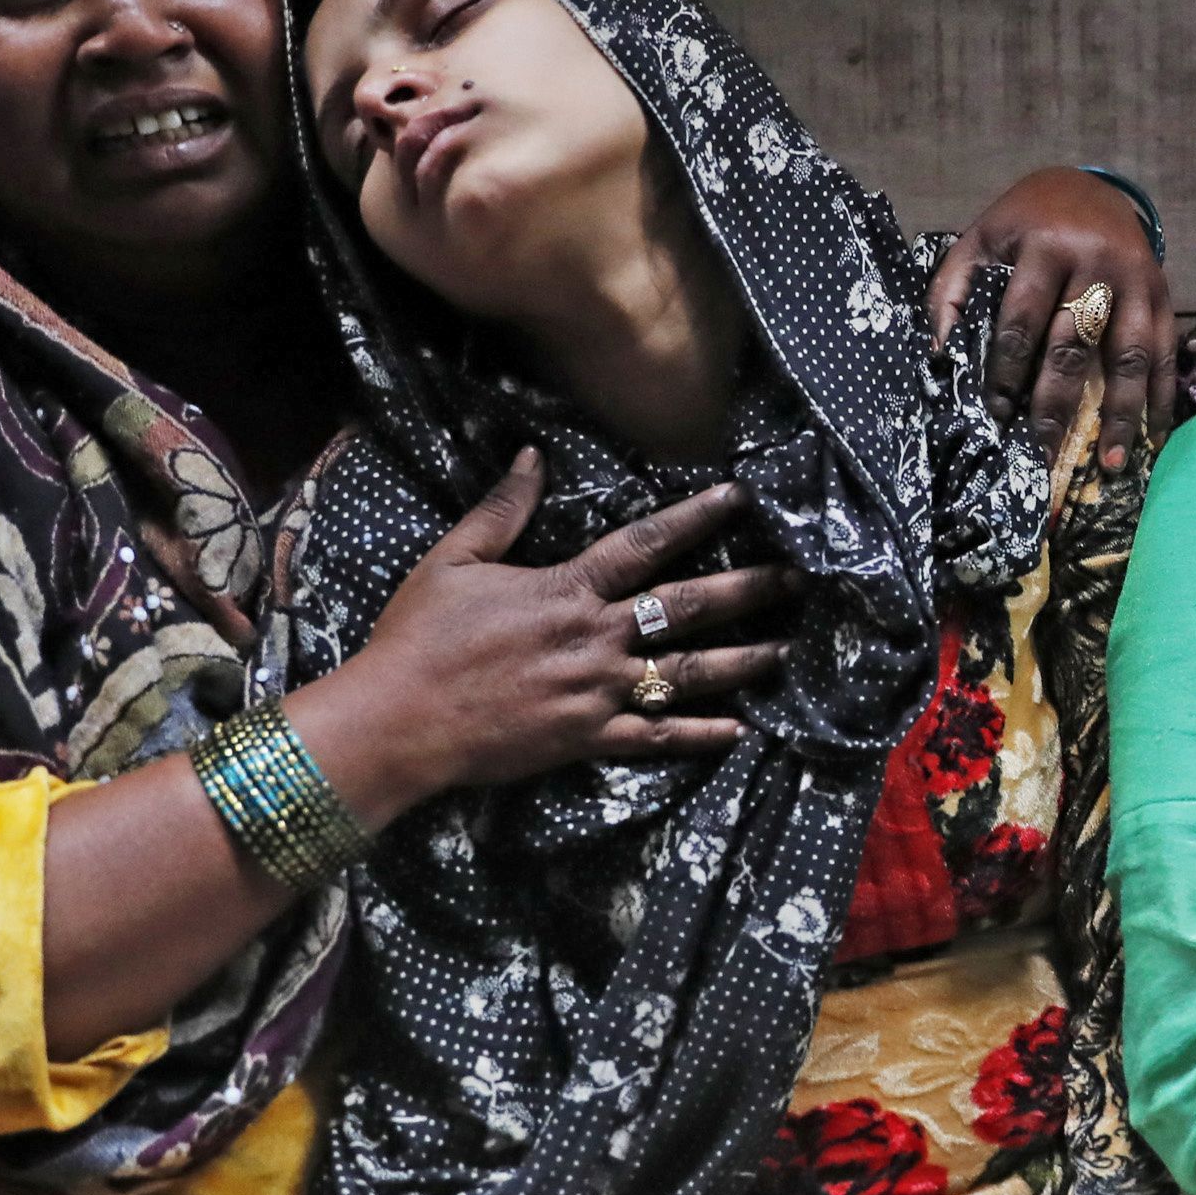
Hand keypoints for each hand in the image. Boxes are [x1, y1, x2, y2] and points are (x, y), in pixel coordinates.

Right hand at [298, 453, 792, 821]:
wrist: (397, 721)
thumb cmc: (419, 638)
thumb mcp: (453, 560)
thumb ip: (502, 509)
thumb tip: (532, 455)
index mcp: (566, 589)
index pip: (646, 543)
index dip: (697, 517)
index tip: (742, 497)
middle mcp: (595, 638)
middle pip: (688, 608)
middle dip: (748, 590)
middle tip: (799, 578)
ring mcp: (597, 692)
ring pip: (686, 673)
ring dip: (742, 661)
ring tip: (787, 650)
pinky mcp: (589, 739)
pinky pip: (656, 737)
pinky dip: (700, 734)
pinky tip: (739, 729)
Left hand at [927, 166, 1175, 472]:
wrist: (1092, 189)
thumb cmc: (1026, 223)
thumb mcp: (982, 239)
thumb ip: (953, 289)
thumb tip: (940, 355)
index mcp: (1044, 246)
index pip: (1022, 321)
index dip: (1008, 371)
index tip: (996, 416)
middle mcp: (1096, 262)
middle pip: (1074, 345)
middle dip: (1056, 403)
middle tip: (1041, 451)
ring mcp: (1137, 280)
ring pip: (1129, 355)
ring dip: (1121, 413)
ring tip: (1110, 463)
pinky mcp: (1164, 294)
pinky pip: (1165, 352)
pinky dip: (1161, 397)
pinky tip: (1153, 437)